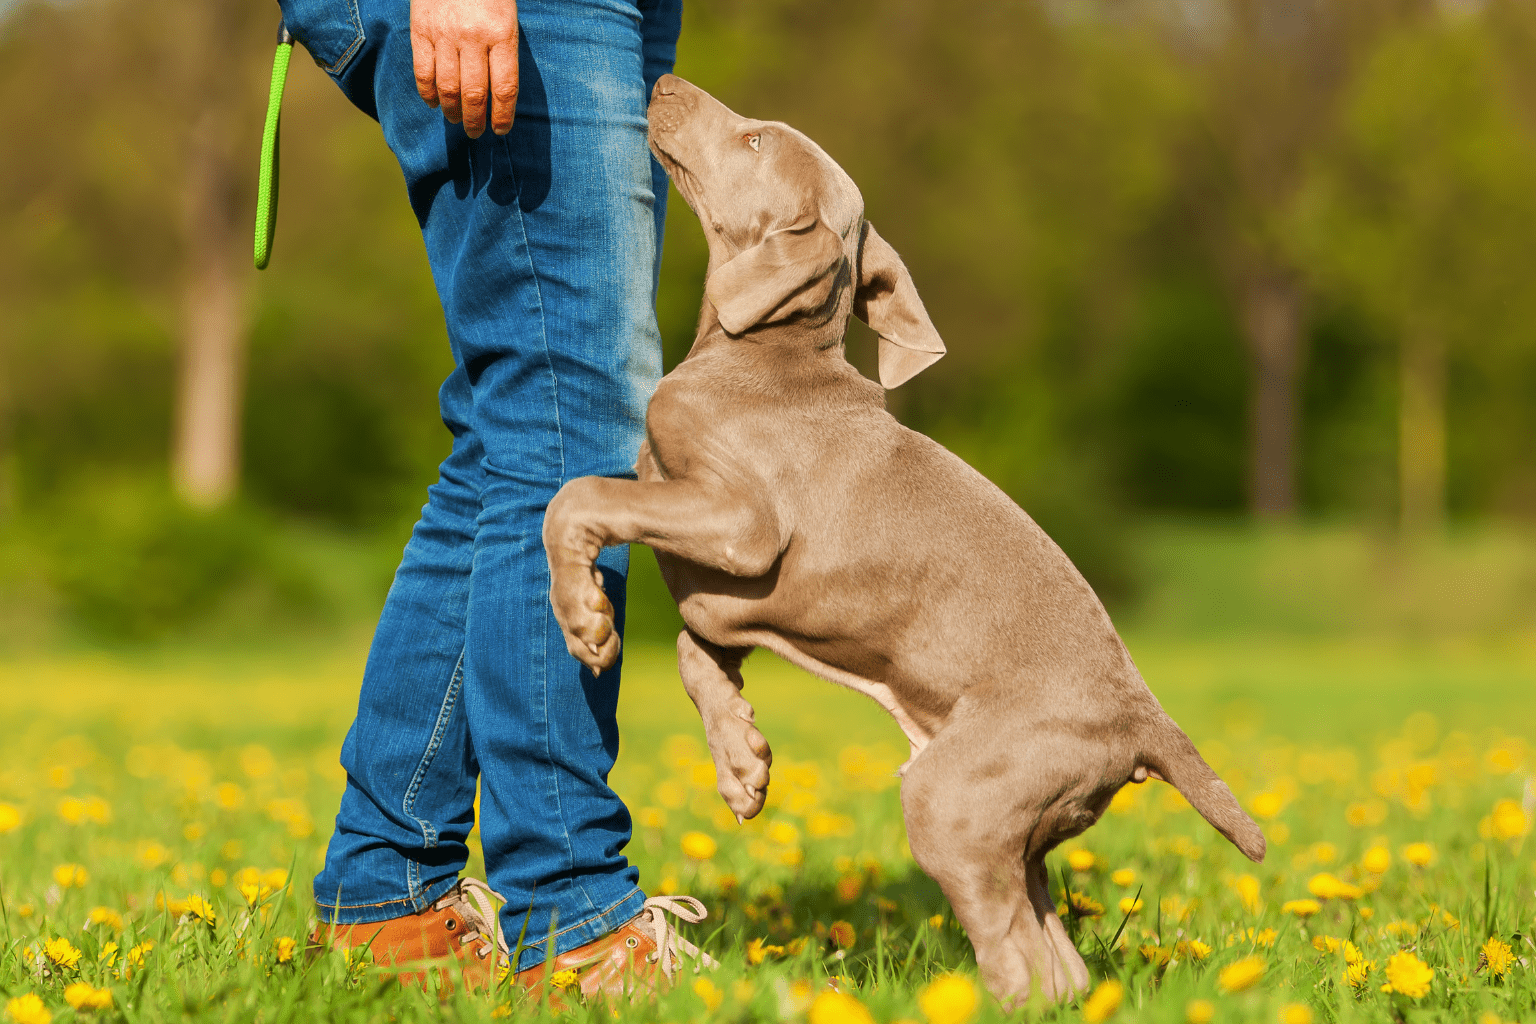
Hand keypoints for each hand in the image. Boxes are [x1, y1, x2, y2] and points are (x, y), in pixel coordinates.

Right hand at [409, 0, 518, 137]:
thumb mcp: (506, 16)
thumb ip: (502, 50)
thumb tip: (498, 94)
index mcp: (502, 34)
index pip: (504, 88)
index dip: (502, 116)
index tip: (500, 130)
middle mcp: (473, 37)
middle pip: (474, 94)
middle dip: (475, 120)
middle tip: (474, 132)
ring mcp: (444, 34)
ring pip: (447, 87)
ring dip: (452, 111)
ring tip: (456, 120)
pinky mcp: (421, 30)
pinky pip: (423, 72)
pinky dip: (428, 93)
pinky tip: (434, 103)